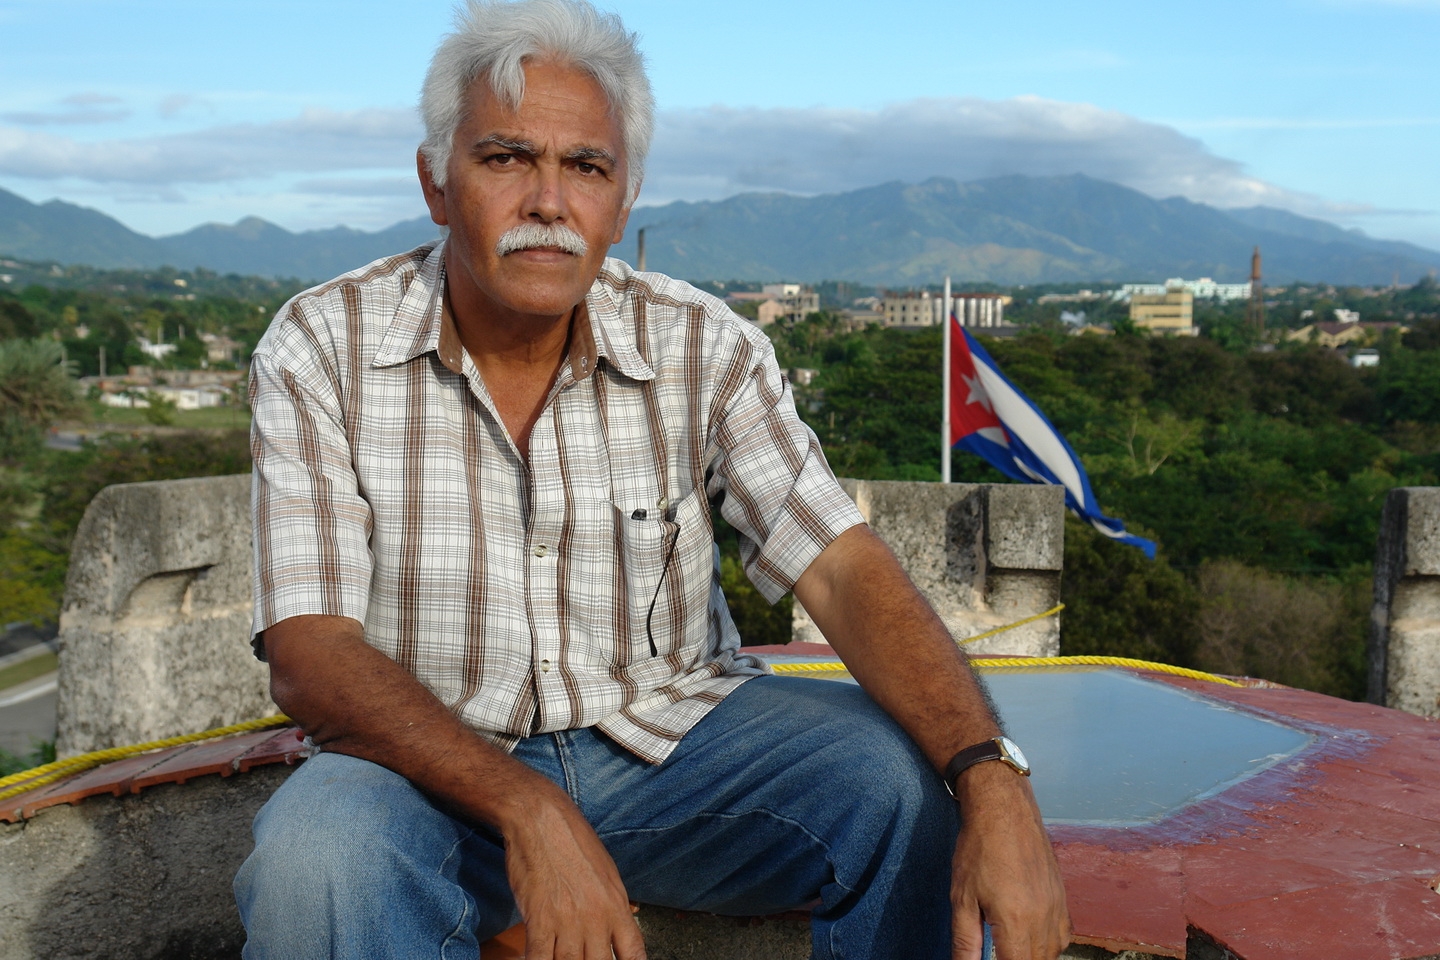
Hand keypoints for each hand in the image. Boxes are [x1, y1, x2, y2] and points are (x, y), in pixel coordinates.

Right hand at [503, 795, 647, 959]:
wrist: (542, 819)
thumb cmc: (573, 842)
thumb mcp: (606, 873)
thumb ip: (612, 906)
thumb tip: (616, 930)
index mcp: (617, 906)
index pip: (634, 953)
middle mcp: (596, 918)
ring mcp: (568, 921)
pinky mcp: (540, 919)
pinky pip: (540, 958)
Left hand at [949, 765, 1069, 959]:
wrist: (1004, 810)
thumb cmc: (979, 849)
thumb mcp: (962, 898)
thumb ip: (965, 941)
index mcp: (1017, 922)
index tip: (992, 959)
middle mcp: (1043, 919)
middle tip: (998, 952)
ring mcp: (1056, 907)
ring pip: (1052, 952)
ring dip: (1034, 957)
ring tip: (1011, 950)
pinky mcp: (1061, 896)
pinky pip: (1063, 935)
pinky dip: (1050, 945)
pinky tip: (1032, 939)